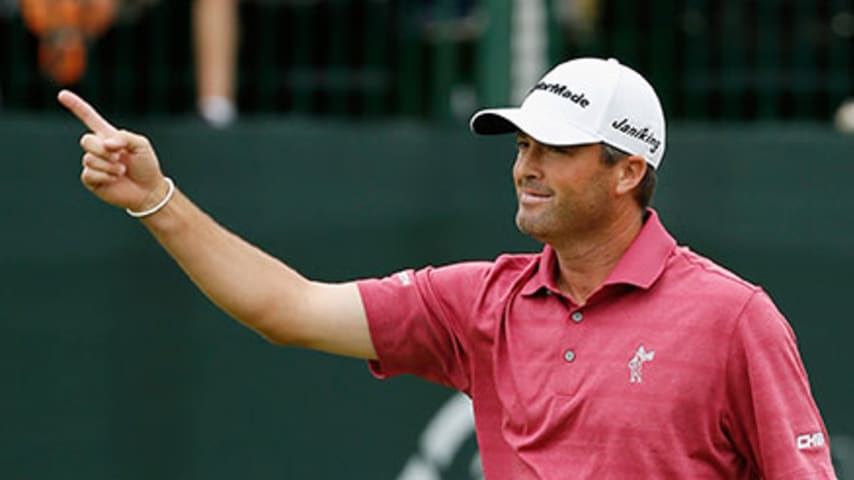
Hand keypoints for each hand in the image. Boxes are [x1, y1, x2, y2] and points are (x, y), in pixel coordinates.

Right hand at [58, 90, 167, 211]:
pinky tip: (115, 179)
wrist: (148, 189)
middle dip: (103, 150)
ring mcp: (93, 163)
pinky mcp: (91, 179)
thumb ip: (124, 137)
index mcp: (108, 135)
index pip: (89, 118)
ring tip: (122, 170)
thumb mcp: (141, 145)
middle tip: (119, 157)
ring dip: (109, 165)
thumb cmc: (146, 165)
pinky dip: (106, 175)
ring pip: (89, 159)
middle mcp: (98, 148)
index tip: (62, 95)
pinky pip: (89, 173)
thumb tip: (106, 143)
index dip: (76, 106)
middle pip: (86, 140)